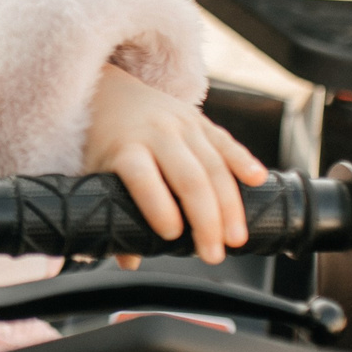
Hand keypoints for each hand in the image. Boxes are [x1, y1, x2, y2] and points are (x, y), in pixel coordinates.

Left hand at [82, 64, 268, 264]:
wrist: (108, 90)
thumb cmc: (100, 143)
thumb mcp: (94, 177)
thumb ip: (107, 216)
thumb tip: (128, 261)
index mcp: (125, 149)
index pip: (143, 179)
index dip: (159, 207)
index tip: (172, 235)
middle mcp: (156, 134)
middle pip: (189, 178)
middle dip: (206, 220)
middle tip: (213, 254)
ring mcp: (182, 124)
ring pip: (214, 165)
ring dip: (230, 205)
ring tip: (236, 238)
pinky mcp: (200, 120)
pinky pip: (226, 142)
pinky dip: (243, 161)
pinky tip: (258, 180)